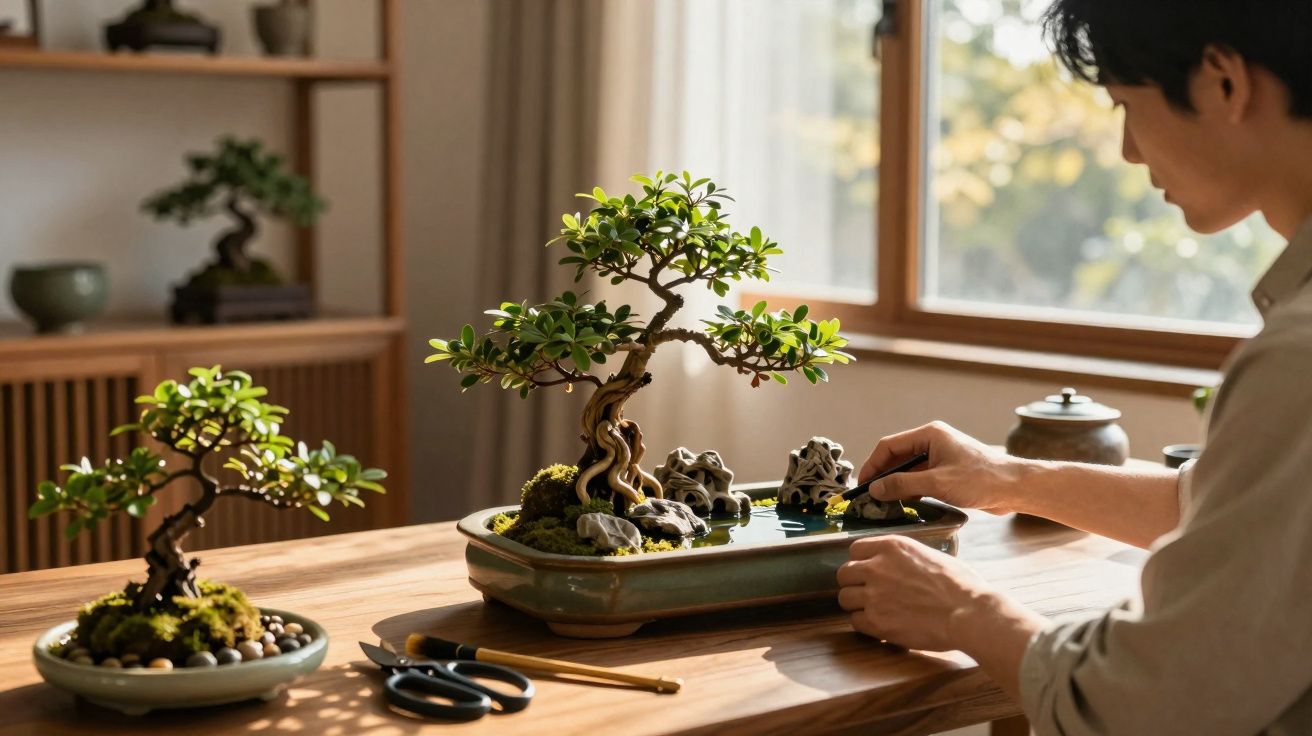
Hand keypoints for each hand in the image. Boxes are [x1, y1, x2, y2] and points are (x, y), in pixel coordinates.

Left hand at [837, 535, 991, 650]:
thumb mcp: (930, 555)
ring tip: (874, 610)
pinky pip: (855, 621)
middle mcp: (877, 567)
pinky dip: (865, 624)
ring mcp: (874, 595)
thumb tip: (897, 566)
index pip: (855, 550)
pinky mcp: (877, 622)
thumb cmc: (960, 584)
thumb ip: (904, 558)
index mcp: (892, 547)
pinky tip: (881, 625)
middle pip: (844, 574)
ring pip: (845, 598)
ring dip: (857, 605)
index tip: (867, 571)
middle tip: (868, 593)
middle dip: (854, 584)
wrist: (968, 612)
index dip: (860, 562)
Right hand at [859, 421, 1027, 513]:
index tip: (862, 485)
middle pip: (897, 457)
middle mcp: (933, 442)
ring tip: (884, 504)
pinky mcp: (948, 472)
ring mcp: (941, 457)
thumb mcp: (937, 483)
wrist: (1015, 488)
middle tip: (870, 497)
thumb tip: (875, 488)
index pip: (889, 446)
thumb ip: (903, 484)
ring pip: (908, 470)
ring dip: (896, 485)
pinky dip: (911, 490)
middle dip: (883, 476)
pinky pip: (921, 479)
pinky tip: (905, 505)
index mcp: (930, 434)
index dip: (872, 465)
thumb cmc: (981, 479)